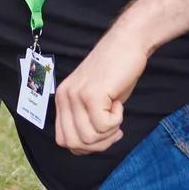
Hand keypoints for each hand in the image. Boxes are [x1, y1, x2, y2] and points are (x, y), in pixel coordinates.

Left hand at [53, 29, 147, 154]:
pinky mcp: (91, 94)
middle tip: (115, 129)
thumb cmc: (115, 72)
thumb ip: (86, 120)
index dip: (86, 146)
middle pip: (75, 143)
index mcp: (61, 100)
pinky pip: (103, 126)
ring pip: (89, 138)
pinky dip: (117, 120)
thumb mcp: (94, 100)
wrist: (127, 43)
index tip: (105, 135)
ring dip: (109, 132)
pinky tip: (118, 103)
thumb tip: (90, 146)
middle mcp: (64, 98)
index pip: (63, 140)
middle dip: (99, 144)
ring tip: (116, 112)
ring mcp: (76, 96)